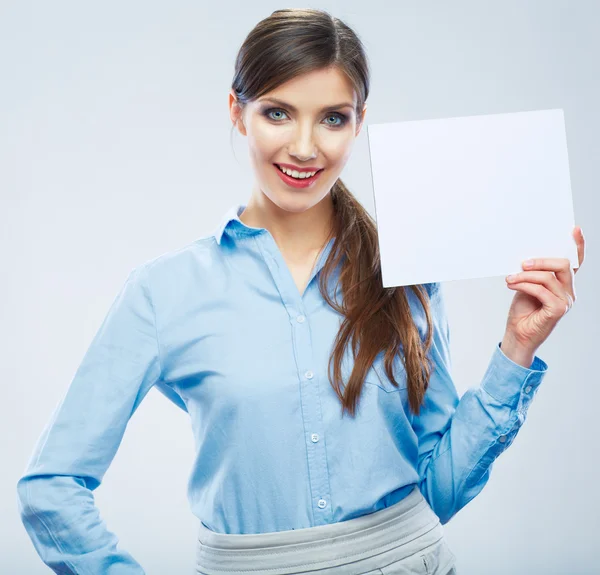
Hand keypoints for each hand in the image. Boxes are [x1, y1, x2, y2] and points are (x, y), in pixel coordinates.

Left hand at [502, 226, 584, 362]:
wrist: (517, 335)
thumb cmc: (522, 311)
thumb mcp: (526, 286)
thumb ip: (533, 273)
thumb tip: (526, 257)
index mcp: (563, 284)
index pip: (575, 263)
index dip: (578, 246)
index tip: (574, 229)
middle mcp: (569, 291)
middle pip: (563, 265)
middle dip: (541, 260)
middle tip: (521, 263)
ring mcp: (566, 301)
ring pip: (549, 277)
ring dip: (526, 275)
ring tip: (510, 278)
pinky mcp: (558, 310)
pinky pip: (542, 291)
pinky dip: (525, 285)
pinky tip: (512, 285)